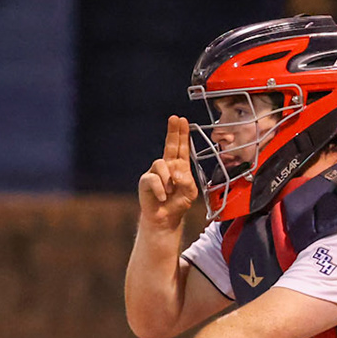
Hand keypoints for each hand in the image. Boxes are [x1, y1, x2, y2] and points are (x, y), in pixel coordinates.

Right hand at [138, 115, 198, 232]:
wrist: (165, 219)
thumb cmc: (178, 204)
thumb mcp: (190, 192)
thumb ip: (187, 180)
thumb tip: (176, 172)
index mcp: (180, 166)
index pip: (181, 147)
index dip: (182, 134)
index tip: (182, 120)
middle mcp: (167, 166)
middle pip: (170, 145)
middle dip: (173, 131)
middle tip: (174, 119)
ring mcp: (156, 172)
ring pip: (162, 164)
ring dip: (168, 180)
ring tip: (170, 191)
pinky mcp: (146, 181)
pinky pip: (153, 179)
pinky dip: (160, 189)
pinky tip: (163, 197)